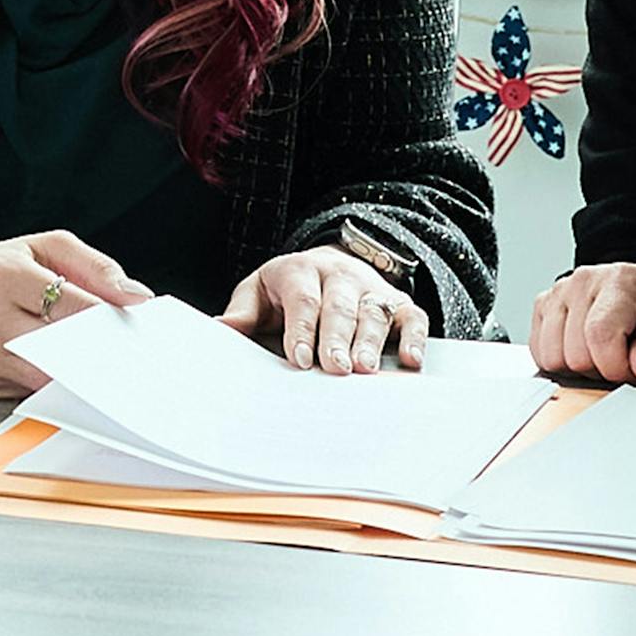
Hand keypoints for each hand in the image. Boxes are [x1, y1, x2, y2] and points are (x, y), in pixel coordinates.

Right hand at [0, 230, 152, 398]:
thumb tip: (137, 297)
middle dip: (96, 353)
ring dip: (76, 373)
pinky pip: (27, 391)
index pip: (72, 306)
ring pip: (47, 378)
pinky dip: (47, 381)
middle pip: (62, 350)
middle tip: (125, 356)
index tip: (131, 329)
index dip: (107, 320)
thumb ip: (95, 267)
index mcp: (5, 276)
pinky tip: (53, 367)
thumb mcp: (45, 247)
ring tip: (94, 362)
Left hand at [219, 247, 425, 373]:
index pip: (302, 299)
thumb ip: (244, 313)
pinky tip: (412, 360)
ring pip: (375, 311)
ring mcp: (372, 288)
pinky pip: (413, 317)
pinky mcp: (399, 303)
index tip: (300, 358)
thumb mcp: (258, 292)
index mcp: (299, 271)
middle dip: (338, 338)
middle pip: (340, 306)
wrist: (326, 267)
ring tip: (367, 369)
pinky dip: (415, 337)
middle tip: (337, 368)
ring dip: (372, 341)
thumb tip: (220, 328)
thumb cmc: (285, 291)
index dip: (302, 329)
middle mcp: (339, 276)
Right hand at [529, 263, 635, 382]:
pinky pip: (539, 353)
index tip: (629, 372)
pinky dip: (560, 361)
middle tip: (617, 361)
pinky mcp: (541, 305)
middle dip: (598, 369)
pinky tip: (580, 350)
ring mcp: (556, 293)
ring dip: (576, 368)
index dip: (615, 366)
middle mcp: (582, 283)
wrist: (633, 291)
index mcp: (618, 283)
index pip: (600, 334)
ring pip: (552, 358)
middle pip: (575, 354)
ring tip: (597, 355)